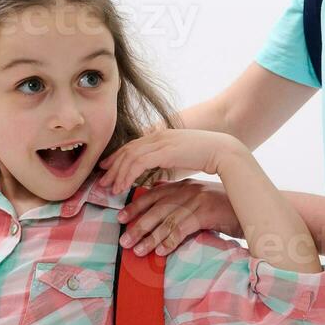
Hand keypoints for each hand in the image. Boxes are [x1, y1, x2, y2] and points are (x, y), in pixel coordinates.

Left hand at [98, 128, 245, 195]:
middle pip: (127, 149)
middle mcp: (158, 135)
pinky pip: (138, 163)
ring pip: (129, 156)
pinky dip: (127, 175)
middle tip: (102, 181)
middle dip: (112, 166)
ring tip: (110, 189)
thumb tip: (156, 172)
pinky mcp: (164, 151)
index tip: (107, 168)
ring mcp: (161, 141)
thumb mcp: (181, 157)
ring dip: (117, 173)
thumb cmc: (206, 155)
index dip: (118, 157)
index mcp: (162, 135)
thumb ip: (166, 161)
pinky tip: (123, 187)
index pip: (133, 145)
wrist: (223, 150)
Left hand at [116, 179, 242, 255]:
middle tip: (124, 240)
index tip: (120, 217)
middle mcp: (187, 190)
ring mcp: (196, 200)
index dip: (135, 206)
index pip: (153, 194)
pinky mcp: (206, 212)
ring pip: (166, 220)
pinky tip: (160, 252)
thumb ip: (182, 203)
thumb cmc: (225, 209)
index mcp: (183, 185)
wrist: (251, 208)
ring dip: (150, 237)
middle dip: (137, 224)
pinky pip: (182, 228)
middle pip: (156, 208)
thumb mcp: (200, 200)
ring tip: (137, 250)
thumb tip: (161, 216)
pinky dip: (169, 242)